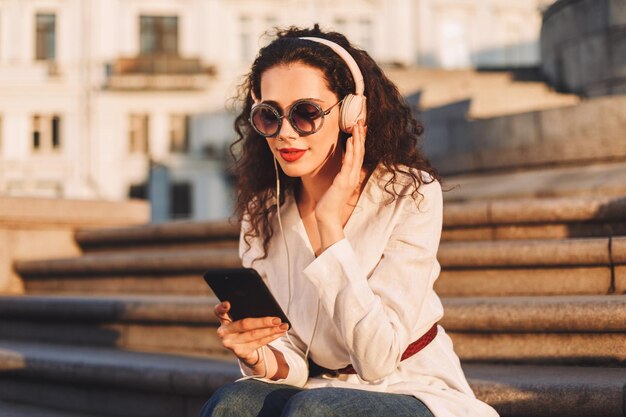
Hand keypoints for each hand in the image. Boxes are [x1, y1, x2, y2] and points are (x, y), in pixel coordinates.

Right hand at [214, 301, 288, 366]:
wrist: (244, 348)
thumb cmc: (245, 327)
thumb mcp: (243, 318)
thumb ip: (247, 311)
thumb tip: (267, 307)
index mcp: (223, 319)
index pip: (218, 311)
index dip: (222, 308)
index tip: (228, 303)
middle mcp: (224, 332)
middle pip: (244, 324)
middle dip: (263, 322)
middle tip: (277, 319)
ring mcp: (231, 344)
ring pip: (254, 335)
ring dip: (272, 330)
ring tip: (283, 325)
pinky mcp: (240, 352)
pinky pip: (258, 343)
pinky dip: (271, 337)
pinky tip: (279, 332)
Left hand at [315, 120, 366, 249]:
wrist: (327, 215)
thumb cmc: (330, 201)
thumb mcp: (336, 185)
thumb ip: (340, 175)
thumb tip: (340, 167)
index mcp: (352, 175)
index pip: (359, 154)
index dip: (361, 140)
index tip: (361, 127)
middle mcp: (354, 175)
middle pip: (360, 151)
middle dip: (361, 135)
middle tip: (361, 120)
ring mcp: (350, 178)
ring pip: (356, 155)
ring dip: (357, 139)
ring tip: (357, 126)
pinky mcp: (343, 181)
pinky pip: (348, 163)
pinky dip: (350, 151)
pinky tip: (350, 141)